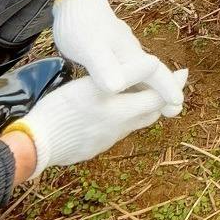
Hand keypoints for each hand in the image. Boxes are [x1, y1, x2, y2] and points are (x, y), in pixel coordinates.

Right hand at [7, 68, 188, 179]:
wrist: (37, 146)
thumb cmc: (56, 110)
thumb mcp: (84, 86)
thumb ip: (114, 81)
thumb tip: (140, 72)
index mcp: (113, 102)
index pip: (154, 89)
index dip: (170, 80)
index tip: (182, 72)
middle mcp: (118, 120)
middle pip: (153, 108)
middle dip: (166, 95)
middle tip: (175, 83)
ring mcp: (112, 137)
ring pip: (141, 120)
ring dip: (149, 107)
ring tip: (150, 94)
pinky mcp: (104, 147)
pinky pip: (124, 131)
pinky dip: (130, 118)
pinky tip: (121, 111)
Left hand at [49, 0, 183, 113]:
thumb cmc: (82, 25)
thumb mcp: (90, 48)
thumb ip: (104, 67)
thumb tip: (117, 88)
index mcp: (131, 56)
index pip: (157, 74)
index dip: (168, 90)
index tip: (178, 105)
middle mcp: (132, 53)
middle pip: (155, 74)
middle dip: (165, 90)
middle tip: (174, 110)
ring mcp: (123, 50)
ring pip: (143, 72)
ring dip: (151, 87)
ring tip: (155, 103)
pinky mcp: (112, 50)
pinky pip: (130, 70)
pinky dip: (135, 81)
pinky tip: (128, 87)